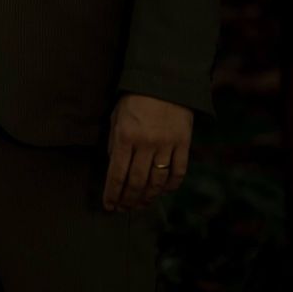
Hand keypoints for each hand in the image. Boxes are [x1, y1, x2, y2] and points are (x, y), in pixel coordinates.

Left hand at [103, 93, 191, 211]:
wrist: (165, 81)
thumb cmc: (135, 99)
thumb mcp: (117, 116)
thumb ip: (115, 142)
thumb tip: (114, 167)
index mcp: (125, 136)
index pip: (116, 173)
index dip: (112, 193)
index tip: (109, 207)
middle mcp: (145, 144)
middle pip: (137, 182)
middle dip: (128, 200)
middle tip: (124, 210)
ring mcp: (166, 146)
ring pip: (157, 182)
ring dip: (148, 197)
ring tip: (140, 204)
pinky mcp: (183, 145)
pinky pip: (178, 173)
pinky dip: (170, 186)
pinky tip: (162, 191)